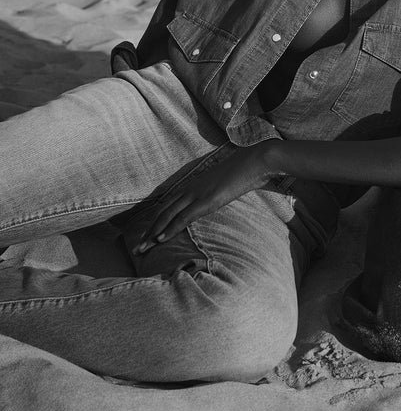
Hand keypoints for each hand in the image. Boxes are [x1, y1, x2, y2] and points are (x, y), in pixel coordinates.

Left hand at [133, 139, 279, 254]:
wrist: (254, 162)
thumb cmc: (242, 173)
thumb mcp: (222, 185)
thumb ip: (212, 193)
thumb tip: (209, 204)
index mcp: (192, 185)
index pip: (167, 205)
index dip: (155, 221)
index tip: (146, 236)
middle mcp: (189, 188)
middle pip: (162, 212)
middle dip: (148, 231)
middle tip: (137, 249)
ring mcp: (196, 194)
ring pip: (167, 215)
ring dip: (153, 234)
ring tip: (142, 249)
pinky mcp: (206, 200)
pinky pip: (183, 217)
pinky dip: (170, 228)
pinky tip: (160, 239)